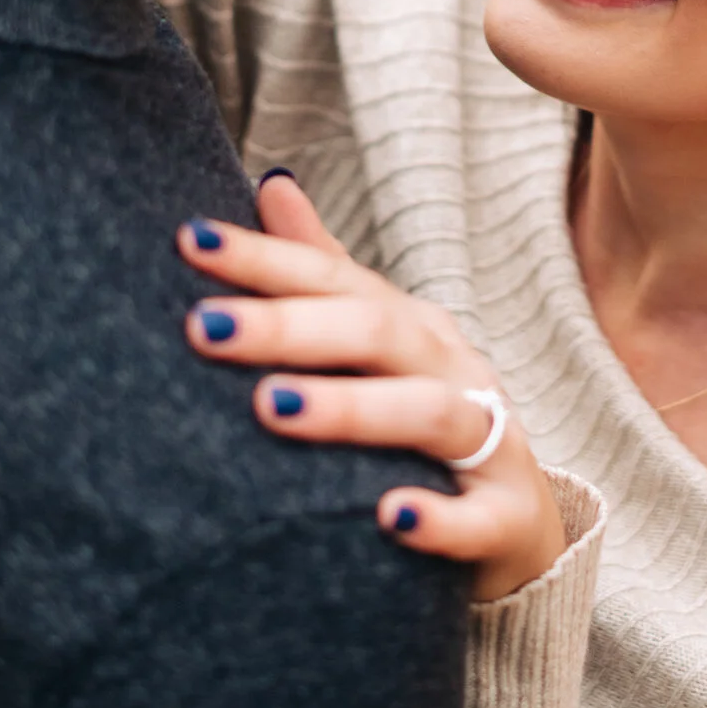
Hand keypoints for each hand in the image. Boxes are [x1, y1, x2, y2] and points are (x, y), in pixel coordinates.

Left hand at [179, 174, 567, 602]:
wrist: (517, 524)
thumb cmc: (424, 422)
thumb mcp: (379, 342)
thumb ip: (322, 269)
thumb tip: (270, 183)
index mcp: (410, 326)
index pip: (332, 279)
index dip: (263, 258)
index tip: (188, 241)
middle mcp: (451, 369)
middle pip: (374, 332)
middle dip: (288, 328)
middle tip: (204, 329)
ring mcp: (489, 441)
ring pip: (427, 412)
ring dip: (351, 408)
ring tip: (275, 408)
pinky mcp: (509, 518)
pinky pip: (480, 520)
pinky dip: (440, 520)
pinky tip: (390, 519)